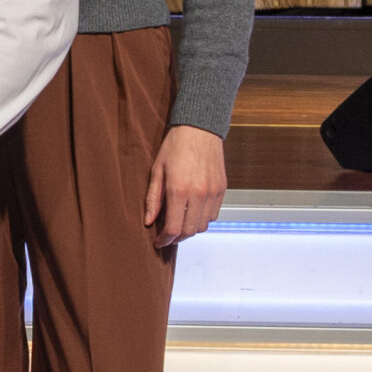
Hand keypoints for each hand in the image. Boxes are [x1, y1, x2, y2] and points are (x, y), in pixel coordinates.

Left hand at [144, 124, 227, 246]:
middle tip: (167, 236)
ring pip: (204, 225)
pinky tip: (192, 212)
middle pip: (190, 231)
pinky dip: (203, 219)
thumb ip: (153, 199)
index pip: (174, 228)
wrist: (199, 130)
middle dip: (177, 237)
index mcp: (179, 190)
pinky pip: (214, 214)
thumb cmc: (175, 147)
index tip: (159, 242)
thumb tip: (149, 221)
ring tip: (178, 224)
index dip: (165, 239)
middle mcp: (199, 194)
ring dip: (191, 229)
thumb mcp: (156, 171)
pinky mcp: (222, 189)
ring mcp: (213, 193)